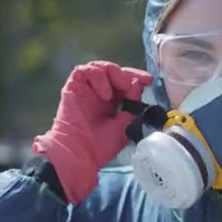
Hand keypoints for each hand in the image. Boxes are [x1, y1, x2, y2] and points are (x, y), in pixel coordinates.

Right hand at [32, 60, 152, 202]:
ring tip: (123, 88)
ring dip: (115, 74)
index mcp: (112, 102)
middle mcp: (98, 93)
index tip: (149, 80)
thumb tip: (138, 86)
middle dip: (130, 73)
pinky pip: (84, 71)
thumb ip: (133, 105)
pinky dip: (98, 77)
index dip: (137, 78)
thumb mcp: (126, 125)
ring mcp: (86, 89)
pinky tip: (105, 95)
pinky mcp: (73, 87)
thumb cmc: (101, 146)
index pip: (125, 82)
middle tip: (142, 80)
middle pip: (114, 72)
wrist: (80, 154)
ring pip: (100, 67)